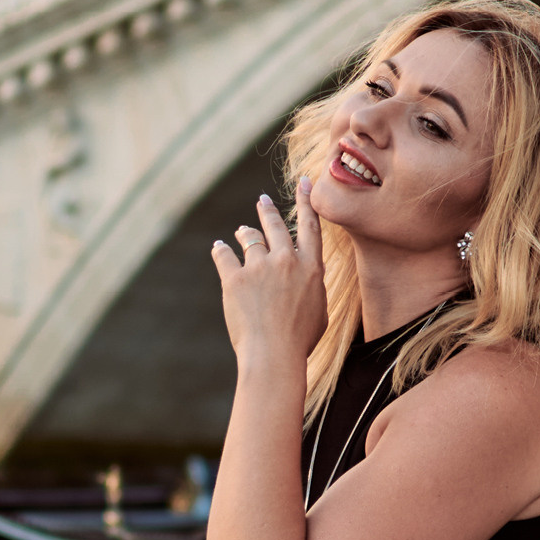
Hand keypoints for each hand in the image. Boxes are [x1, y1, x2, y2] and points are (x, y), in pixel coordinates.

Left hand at [210, 182, 326, 371]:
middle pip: (276, 226)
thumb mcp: (320, 313)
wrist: (274, 355)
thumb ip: (314, 288)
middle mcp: (286, 261)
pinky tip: (219, 247)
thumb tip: (311, 276)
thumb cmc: (300, 341)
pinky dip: (221, 251)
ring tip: (241, 232)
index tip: (304, 184)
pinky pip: (225, 257)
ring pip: (250, 238)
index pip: (310, 227)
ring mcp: (260, 268)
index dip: (306, 202)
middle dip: (268, 210)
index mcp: (311, 268)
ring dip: (246, 233)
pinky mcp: (235, 279)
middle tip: (263, 201)